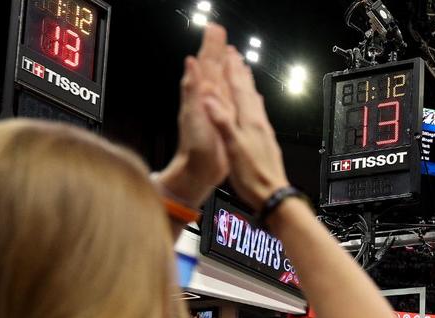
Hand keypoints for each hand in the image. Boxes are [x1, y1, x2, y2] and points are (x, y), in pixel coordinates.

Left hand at [157, 24, 233, 207]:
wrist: (199, 171)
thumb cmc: (194, 146)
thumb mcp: (192, 115)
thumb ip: (192, 88)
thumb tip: (191, 62)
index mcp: (203, 94)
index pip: (207, 63)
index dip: (212, 46)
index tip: (214, 28)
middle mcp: (209, 100)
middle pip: (215, 69)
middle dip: (218, 50)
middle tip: (220, 32)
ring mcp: (218, 111)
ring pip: (224, 83)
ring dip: (229, 69)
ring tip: (234, 56)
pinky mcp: (226, 123)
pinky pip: (233, 102)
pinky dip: (238, 93)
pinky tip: (243, 91)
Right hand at [208, 45, 289, 209]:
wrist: (274, 196)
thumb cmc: (254, 177)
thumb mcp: (234, 148)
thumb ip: (222, 122)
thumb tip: (210, 98)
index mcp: (250, 122)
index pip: (239, 90)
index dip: (232, 71)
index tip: (227, 53)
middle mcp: (259, 124)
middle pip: (249, 92)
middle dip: (240, 72)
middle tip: (236, 55)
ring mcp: (264, 132)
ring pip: (255, 101)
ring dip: (248, 85)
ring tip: (245, 73)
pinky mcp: (266, 142)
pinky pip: (259, 114)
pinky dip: (254, 103)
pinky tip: (257, 105)